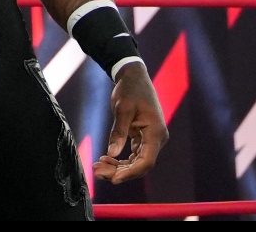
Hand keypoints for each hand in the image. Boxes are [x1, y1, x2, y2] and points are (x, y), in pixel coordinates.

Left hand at [94, 62, 166, 183]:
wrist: (133, 76)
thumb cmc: (129, 89)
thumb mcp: (122, 109)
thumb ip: (118, 132)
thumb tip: (111, 154)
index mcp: (155, 132)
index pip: (146, 161)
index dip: (130, 173)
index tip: (113, 179)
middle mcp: (157, 138)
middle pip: (140, 165)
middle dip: (120, 172)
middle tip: (97, 172)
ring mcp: (151, 139)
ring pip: (137, 162)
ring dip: (118, 167)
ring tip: (98, 167)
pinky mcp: (144, 137)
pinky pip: (134, 155)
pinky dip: (120, 160)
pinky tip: (105, 159)